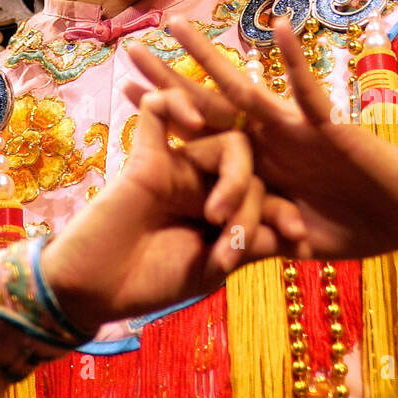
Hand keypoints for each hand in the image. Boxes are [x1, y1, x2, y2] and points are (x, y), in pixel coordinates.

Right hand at [43, 80, 307, 335]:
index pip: (266, 194)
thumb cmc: (151, 284)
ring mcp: (177, 167)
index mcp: (221, 211)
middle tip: (248, 238)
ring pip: (225, 141)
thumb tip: (293, 232)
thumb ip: (249, 243)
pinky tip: (192, 122)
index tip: (300, 244)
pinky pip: (159, 111)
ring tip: (215, 214)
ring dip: (234, 177)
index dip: (286, 214)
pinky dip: (175, 105)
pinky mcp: (145, 156)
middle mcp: (203, 183)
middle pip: (252, 166)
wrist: (97, 292)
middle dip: (260, 202)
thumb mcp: (212, 268)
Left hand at [123, 15, 397, 262]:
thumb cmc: (351, 226)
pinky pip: (309, 91)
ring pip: (244, 88)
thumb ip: (255, 235)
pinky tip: (279, 27)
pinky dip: (295, 61)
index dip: (163, 114)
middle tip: (130, 47)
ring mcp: (293, 130)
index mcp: (253, 165)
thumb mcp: (288, 238)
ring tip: (178, 26)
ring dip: (210, 58)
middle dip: (168, 77)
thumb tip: (218, 250)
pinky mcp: (327, 127)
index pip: (197, 136)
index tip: (124, 91)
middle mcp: (265, 140)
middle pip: (206, 104)